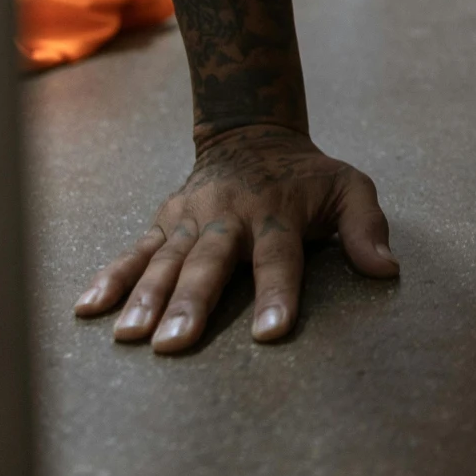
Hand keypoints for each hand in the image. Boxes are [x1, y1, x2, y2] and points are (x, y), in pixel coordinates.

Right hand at [74, 122, 399, 352]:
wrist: (252, 132)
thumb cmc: (307, 175)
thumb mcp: (349, 186)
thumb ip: (367, 226)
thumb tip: (386, 269)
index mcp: (277, 211)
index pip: (279, 257)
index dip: (276, 293)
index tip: (271, 332)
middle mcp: (229, 216)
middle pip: (210, 263)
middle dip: (192, 303)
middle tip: (175, 343)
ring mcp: (191, 219)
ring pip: (167, 261)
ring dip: (146, 297)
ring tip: (131, 336)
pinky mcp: (165, 223)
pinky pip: (134, 252)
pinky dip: (110, 278)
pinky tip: (88, 310)